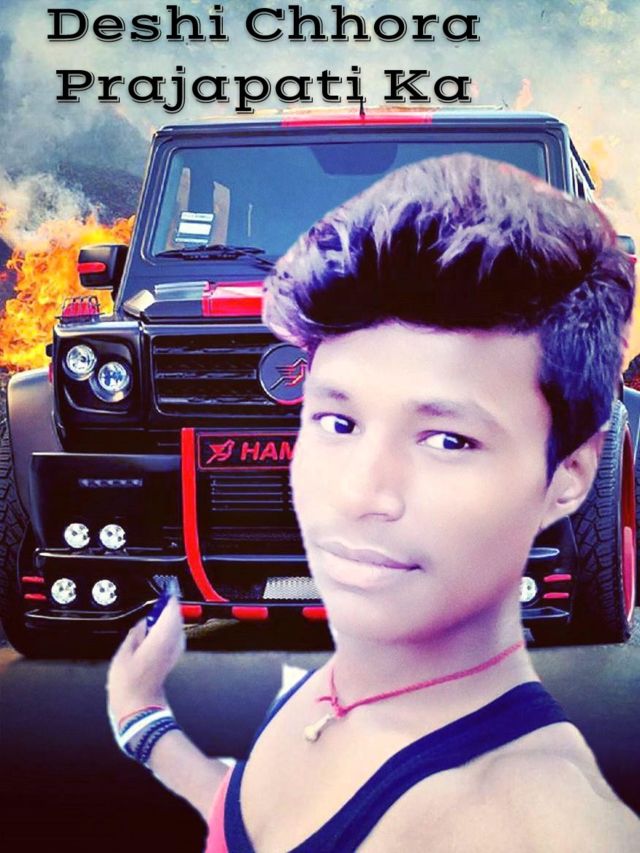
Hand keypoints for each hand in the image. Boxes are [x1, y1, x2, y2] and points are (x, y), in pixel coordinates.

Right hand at [106, 595, 184, 728]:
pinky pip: (175, 638)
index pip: (172, 610)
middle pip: (177, 617)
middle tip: (154, 607)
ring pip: (177, 627)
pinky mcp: (173, 659)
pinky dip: (168, 632)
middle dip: (168, 610)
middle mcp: (173, 643)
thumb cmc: (128, 683)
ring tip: (151, 622)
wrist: (140, 707)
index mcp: (161, 637)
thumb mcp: (123, 654)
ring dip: (167, 621)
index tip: (164, 592)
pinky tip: (155, 636)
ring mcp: (175, 652)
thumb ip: (135, 633)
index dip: (169, 599)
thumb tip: (142, 622)